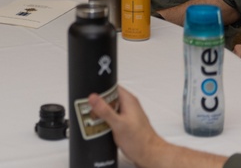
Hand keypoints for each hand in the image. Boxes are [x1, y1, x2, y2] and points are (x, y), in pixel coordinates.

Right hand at [90, 86, 228, 167]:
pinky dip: (104, 120)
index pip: (112, 84)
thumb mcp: (119, 125)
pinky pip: (112, 118)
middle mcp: (129, 105)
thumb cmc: (142, 142)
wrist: (153, 158)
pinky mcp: (127, 125)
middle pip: (110, 95)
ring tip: (91, 115)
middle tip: (87, 102)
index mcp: (129, 100)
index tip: (90, 82)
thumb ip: (105, 110)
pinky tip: (99, 126)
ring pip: (110, 107)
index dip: (101, 82)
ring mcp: (129, 115)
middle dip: (99, 98)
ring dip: (101, 111)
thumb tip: (93, 95)